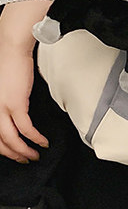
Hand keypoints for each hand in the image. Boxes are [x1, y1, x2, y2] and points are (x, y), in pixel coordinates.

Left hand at [0, 31, 48, 162]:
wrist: (10, 48)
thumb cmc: (6, 63)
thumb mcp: (1, 88)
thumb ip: (4, 102)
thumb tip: (14, 114)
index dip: (2, 149)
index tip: (13, 153)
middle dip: (12, 154)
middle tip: (24, 160)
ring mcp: (0, 108)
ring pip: (10, 139)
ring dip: (23, 151)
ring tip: (34, 155)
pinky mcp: (15, 104)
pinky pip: (25, 128)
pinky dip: (34, 138)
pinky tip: (42, 142)